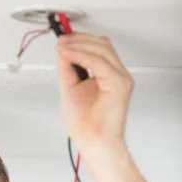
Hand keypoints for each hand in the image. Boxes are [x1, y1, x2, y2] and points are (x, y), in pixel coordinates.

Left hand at [56, 32, 134, 150]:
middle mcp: (117, 75)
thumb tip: (63, 49)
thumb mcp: (69, 88)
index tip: (63, 38)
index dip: (80, 39)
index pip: (98, 48)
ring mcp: (120, 78)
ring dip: (79, 44)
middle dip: (79, 38)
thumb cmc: (85, 125)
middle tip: (60, 40)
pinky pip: (100, 62)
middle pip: (101, 44)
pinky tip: (69, 54)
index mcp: (108, 76)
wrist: (93, 143)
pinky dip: (82, 55)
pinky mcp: (119, 84)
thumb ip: (68, 68)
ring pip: (102, 48)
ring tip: (61, 46)